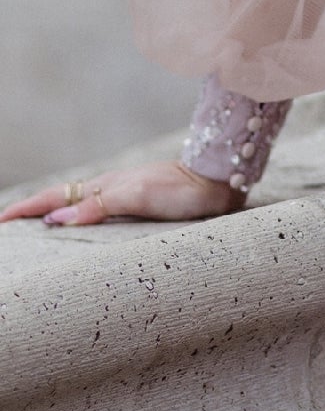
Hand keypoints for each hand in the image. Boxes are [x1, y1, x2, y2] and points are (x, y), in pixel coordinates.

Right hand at [0, 161, 245, 227]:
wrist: (218, 182)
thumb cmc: (181, 190)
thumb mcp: (137, 197)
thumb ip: (97, 207)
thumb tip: (55, 220)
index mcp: (104, 187)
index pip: (55, 199)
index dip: (26, 209)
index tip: (1, 220)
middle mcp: (110, 191)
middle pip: (61, 201)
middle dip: (31, 211)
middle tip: (8, 224)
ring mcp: (124, 197)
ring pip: (78, 207)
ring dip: (53, 215)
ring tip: (32, 228)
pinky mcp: (140, 206)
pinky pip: (97, 214)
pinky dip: (78, 220)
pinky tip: (80, 228)